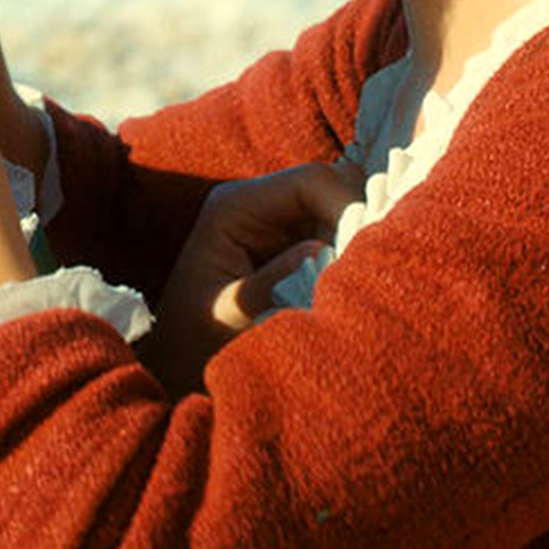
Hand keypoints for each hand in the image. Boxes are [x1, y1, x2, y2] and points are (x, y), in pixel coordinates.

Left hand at [144, 160, 361, 394]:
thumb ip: (271, 283)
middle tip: (370, 272)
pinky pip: (337, 239)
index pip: (310, 182)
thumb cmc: (195, 342)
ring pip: (341, 214)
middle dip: (358, 224)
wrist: (178, 365)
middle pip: (332, 191)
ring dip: (357, 244)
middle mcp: (259, 204)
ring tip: (360, 285)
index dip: (347, 205)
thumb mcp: (229, 317)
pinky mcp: (293, 248)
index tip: (367, 251)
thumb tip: (322, 250)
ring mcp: (278, 225)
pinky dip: (350, 260)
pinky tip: (351, 291)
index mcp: (235, 206)